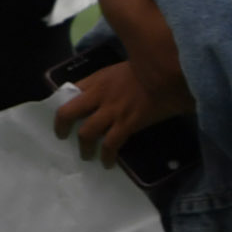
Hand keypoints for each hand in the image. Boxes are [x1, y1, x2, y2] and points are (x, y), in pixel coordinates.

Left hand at [51, 53, 191, 165]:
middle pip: (68, 113)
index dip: (64, 103)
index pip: (69, 91)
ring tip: (86, 155)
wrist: (170, 74)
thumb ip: (109, 81)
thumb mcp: (122, 68)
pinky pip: (110, 145)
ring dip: (84, 147)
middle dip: (61, 126)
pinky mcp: (127, 124)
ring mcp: (112, 111)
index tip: (62, 114)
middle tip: (62, 136)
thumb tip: (106, 94)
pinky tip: (108, 163)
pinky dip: (107, 156)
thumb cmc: (150, 68)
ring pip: (86, 133)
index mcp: (98, 79)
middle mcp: (99, 95)